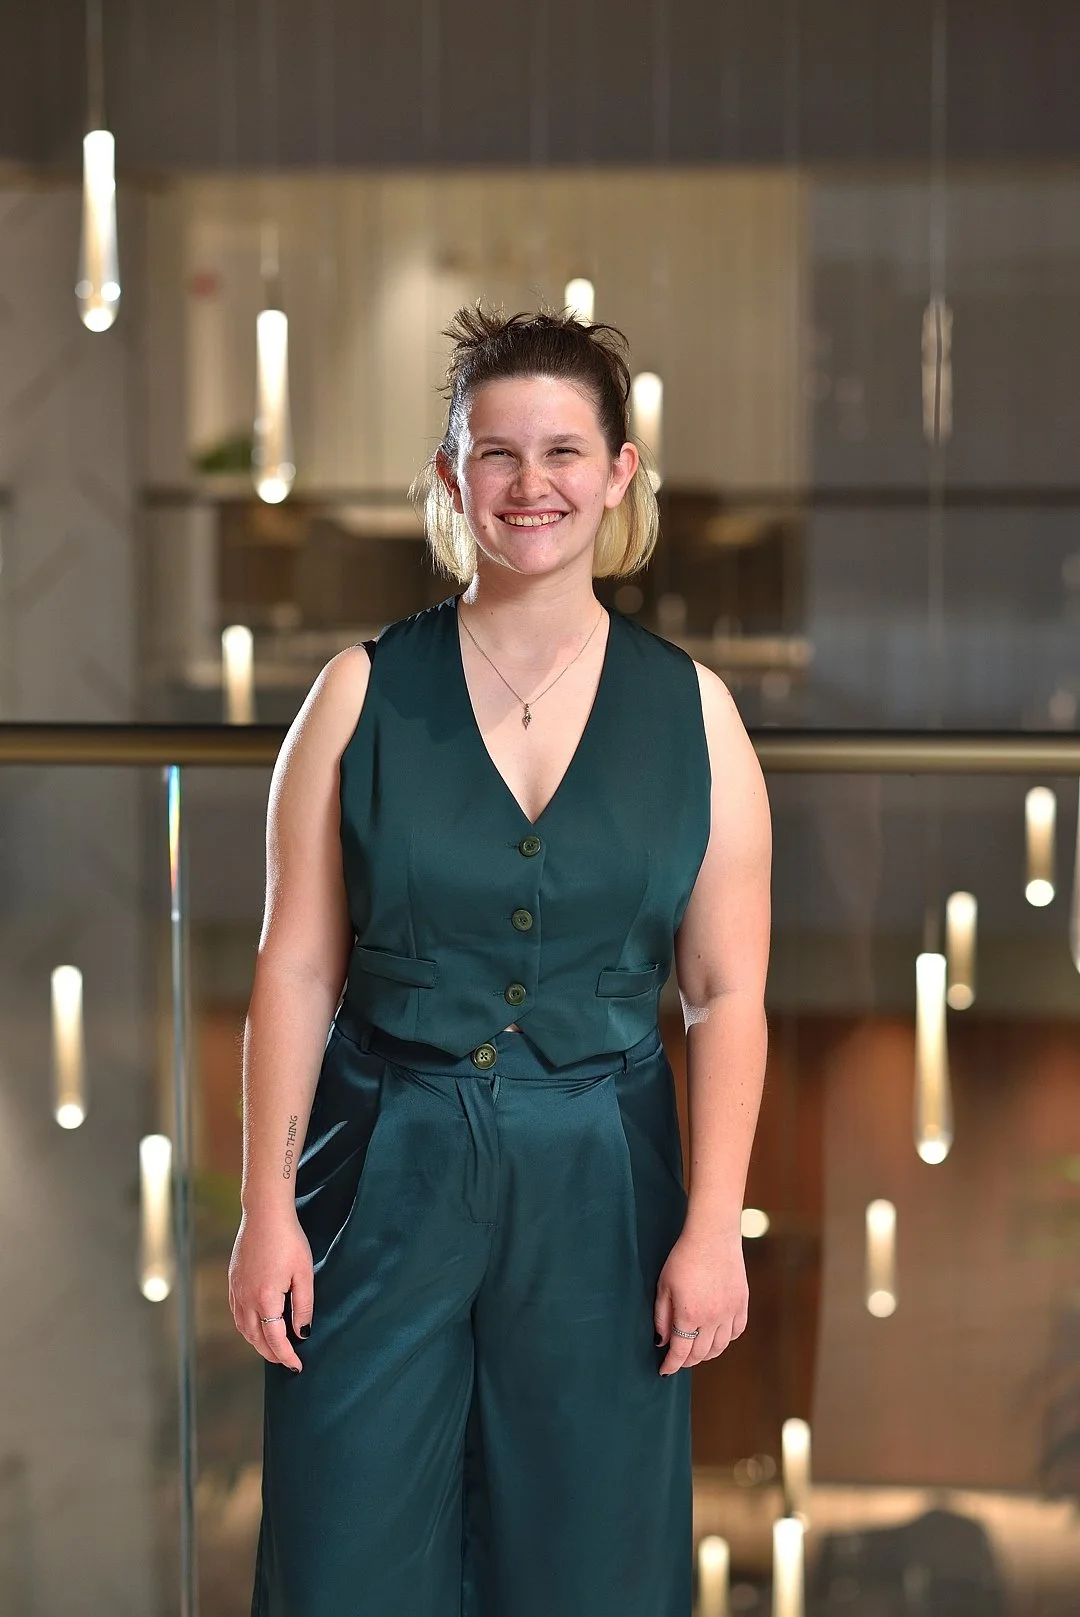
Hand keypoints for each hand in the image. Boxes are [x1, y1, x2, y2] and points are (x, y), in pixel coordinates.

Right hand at [228, 1206, 313, 1372]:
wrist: (264, 1214)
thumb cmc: (288, 1240)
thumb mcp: (304, 1273)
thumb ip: (303, 1306)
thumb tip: (302, 1333)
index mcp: (265, 1299)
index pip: (275, 1339)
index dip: (287, 1356)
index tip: (297, 1366)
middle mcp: (246, 1299)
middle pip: (255, 1339)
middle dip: (271, 1354)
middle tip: (287, 1361)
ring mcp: (236, 1290)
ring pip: (243, 1328)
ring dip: (257, 1343)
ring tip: (273, 1348)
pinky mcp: (233, 1281)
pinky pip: (237, 1314)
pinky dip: (247, 1327)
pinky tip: (257, 1326)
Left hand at [653, 1227, 747, 1375]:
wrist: (712, 1235)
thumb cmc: (683, 1258)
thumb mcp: (664, 1286)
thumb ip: (662, 1317)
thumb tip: (663, 1341)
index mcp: (689, 1315)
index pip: (680, 1352)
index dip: (671, 1365)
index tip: (664, 1371)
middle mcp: (712, 1319)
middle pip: (700, 1353)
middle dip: (687, 1361)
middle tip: (678, 1360)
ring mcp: (730, 1312)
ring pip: (720, 1347)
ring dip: (707, 1354)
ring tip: (696, 1352)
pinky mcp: (742, 1303)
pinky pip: (736, 1331)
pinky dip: (726, 1339)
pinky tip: (717, 1337)